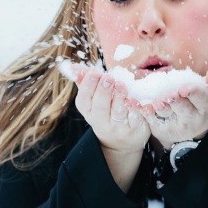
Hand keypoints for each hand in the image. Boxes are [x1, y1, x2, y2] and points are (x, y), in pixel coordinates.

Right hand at [71, 65, 148, 190]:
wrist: (122, 141)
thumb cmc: (107, 112)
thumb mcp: (94, 100)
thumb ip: (86, 82)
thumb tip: (73, 66)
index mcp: (89, 112)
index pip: (83, 101)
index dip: (88, 87)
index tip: (94, 73)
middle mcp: (101, 122)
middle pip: (100, 107)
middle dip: (103, 92)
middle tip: (108, 78)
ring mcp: (118, 128)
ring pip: (117, 113)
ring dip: (119, 98)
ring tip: (121, 85)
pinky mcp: (134, 130)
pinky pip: (134, 119)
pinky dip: (134, 108)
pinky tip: (135, 100)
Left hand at [141, 65, 207, 147]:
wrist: (195, 125)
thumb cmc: (205, 101)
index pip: (203, 98)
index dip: (194, 93)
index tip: (184, 89)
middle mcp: (196, 118)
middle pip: (186, 109)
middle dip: (177, 102)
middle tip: (169, 96)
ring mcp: (180, 125)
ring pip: (169, 114)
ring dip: (162, 108)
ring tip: (157, 102)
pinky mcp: (166, 130)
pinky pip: (155, 121)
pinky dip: (148, 114)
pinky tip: (144, 107)